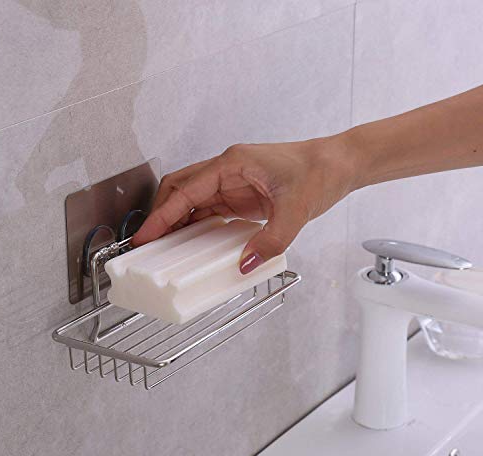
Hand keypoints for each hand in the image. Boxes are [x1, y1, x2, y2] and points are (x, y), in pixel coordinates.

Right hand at [132, 136, 356, 272]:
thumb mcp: (296, 209)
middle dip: (161, 215)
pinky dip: (196, 224)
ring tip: (165, 247)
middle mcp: (227, 170)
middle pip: (180, 189)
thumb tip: (246, 263)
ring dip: (177, 220)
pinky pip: (210, 208)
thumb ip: (271, 239)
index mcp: (232, 164)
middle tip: (149, 243)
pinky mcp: (241, 195)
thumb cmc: (318, 171)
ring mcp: (233, 183)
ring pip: (192, 199)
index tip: (145, 236)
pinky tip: (193, 241)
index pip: (185, 190)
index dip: (161, 215)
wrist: (337, 165)